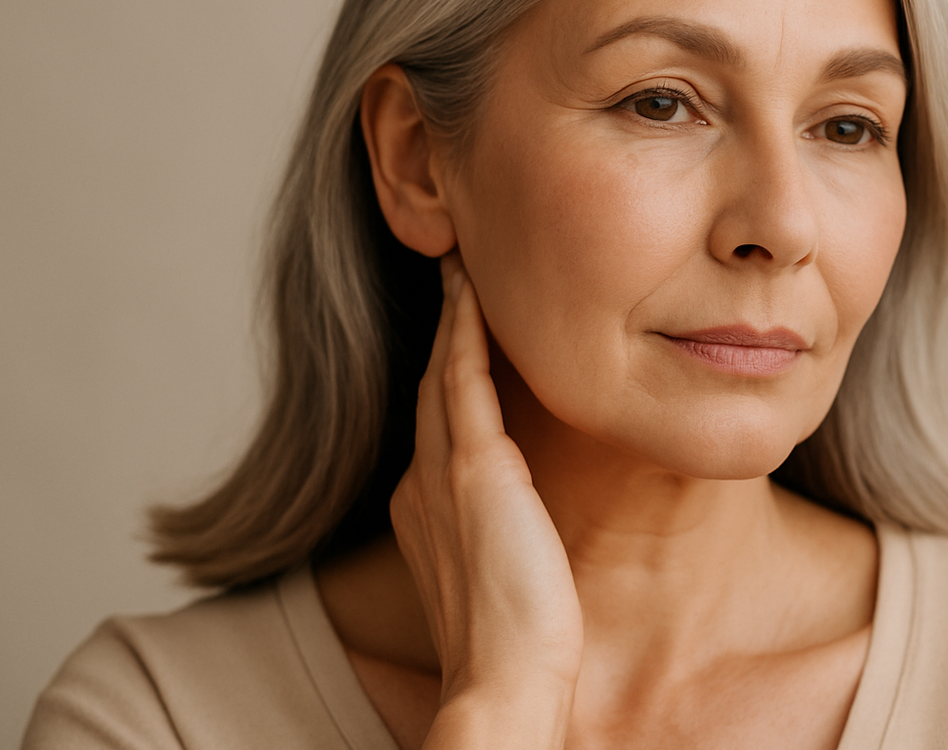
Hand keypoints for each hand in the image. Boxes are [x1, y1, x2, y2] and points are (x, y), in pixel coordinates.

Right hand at [390, 254, 582, 746]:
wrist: (506, 680)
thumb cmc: (517, 642)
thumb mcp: (501, 570)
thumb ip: (503, 529)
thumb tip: (526, 517)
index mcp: (425, 508)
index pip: (437, 418)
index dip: (443, 366)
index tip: (458, 327)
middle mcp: (421, 482)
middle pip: (432, 383)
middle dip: (441, 329)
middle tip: (453, 271)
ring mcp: (441, 472)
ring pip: (441, 370)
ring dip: (450, 316)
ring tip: (459, 266)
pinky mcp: (474, 468)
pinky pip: (462, 379)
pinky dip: (463, 332)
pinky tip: (470, 292)